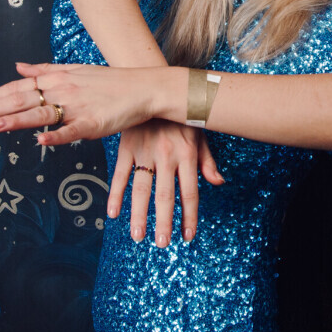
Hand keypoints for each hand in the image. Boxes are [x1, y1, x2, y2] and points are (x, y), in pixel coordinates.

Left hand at [0, 62, 155, 144]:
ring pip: (40, 113)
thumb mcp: (74, 70)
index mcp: (55, 79)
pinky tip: (40, 142)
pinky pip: (71, 131)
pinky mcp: (94, 123)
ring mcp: (77, 106)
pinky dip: (56, 136)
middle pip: (21, 99)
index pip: (17, 87)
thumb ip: (44, 69)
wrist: (144, 87)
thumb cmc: (110, 82)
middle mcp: (62, 90)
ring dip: (15, 120)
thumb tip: (19, 66)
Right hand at [107, 121, 223, 246]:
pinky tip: (114, 213)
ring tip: (138, 237)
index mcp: (187, 153)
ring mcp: (145, 151)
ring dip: (139, 214)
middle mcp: (166, 155)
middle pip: (165, 195)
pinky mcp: (127, 147)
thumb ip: (207, 160)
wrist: (154, 87)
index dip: (189, 216)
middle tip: (161, 244)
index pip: (190, 192)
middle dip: (164, 221)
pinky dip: (116, 194)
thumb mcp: (199, 134)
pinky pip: (120, 174)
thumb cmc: (180, 116)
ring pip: (142, 188)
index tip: (187, 236)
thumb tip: (218, 182)